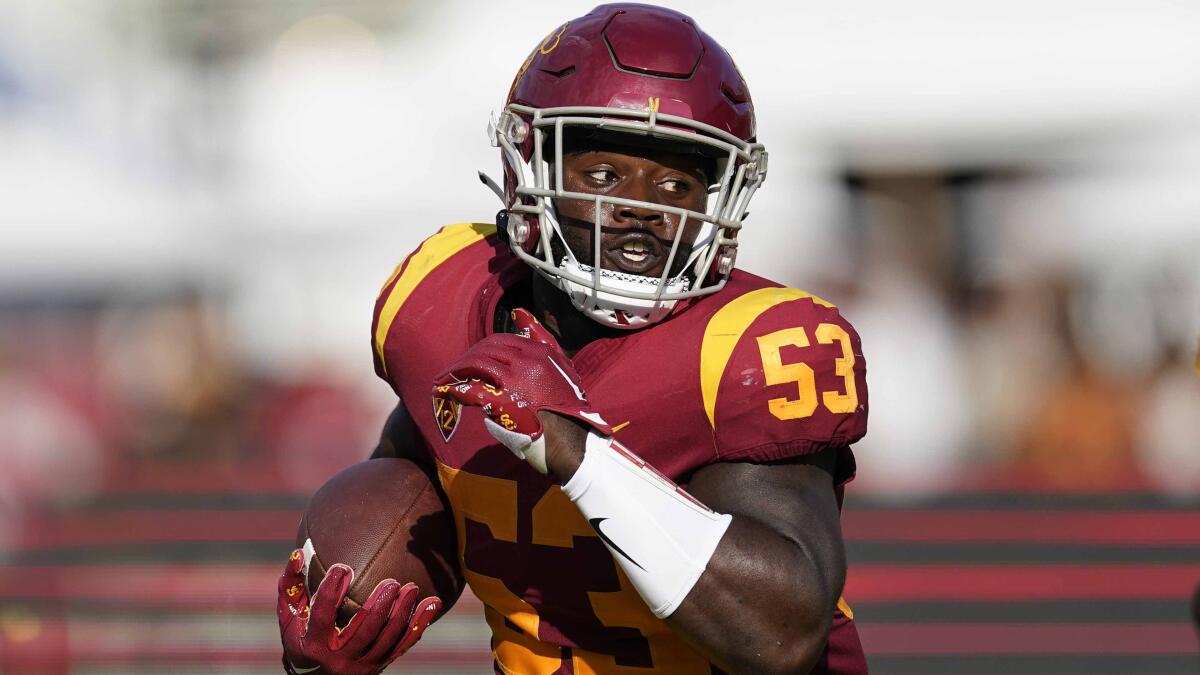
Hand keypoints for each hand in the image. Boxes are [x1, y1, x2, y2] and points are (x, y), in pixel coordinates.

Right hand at [277, 548, 439, 674]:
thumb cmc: (301, 636)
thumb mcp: (290, 616)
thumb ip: (291, 585)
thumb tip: (299, 553)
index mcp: (313, 643)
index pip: (322, 615)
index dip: (331, 591)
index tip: (343, 568)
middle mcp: (338, 659)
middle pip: (363, 631)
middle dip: (379, 607)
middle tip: (390, 583)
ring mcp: (361, 665)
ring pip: (387, 639)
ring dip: (402, 613)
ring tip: (411, 587)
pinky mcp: (380, 664)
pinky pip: (404, 644)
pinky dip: (420, 623)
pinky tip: (433, 602)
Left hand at [432, 308, 610, 474]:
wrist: (573, 442)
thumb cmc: (568, 409)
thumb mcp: (562, 367)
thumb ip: (542, 339)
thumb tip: (519, 312)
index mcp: (540, 352)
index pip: (500, 341)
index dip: (481, 349)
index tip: (471, 359)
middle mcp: (527, 361)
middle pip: (484, 350)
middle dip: (465, 359)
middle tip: (452, 371)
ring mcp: (515, 381)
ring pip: (475, 364)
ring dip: (455, 371)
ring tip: (442, 380)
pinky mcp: (504, 402)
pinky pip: (472, 390)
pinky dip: (454, 390)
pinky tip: (444, 392)